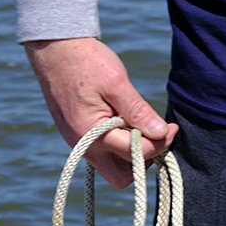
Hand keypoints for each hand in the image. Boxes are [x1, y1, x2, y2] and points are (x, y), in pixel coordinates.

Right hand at [24, 36, 177, 187]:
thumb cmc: (85, 61)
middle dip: (144, 160)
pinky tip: (127, 121)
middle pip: (121, 176)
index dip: (160, 142)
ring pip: (112, 167)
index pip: (136, 153)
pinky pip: (103, 153)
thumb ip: (138, 110)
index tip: (172, 126)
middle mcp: (82, 145)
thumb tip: (161, 132)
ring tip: (142, 126)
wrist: (54, 48)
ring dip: (131, 154)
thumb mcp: (116, 82)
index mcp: (91, 134)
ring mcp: (78, 142)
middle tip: (157, 134)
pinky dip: (120, 145)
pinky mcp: (77, 135)